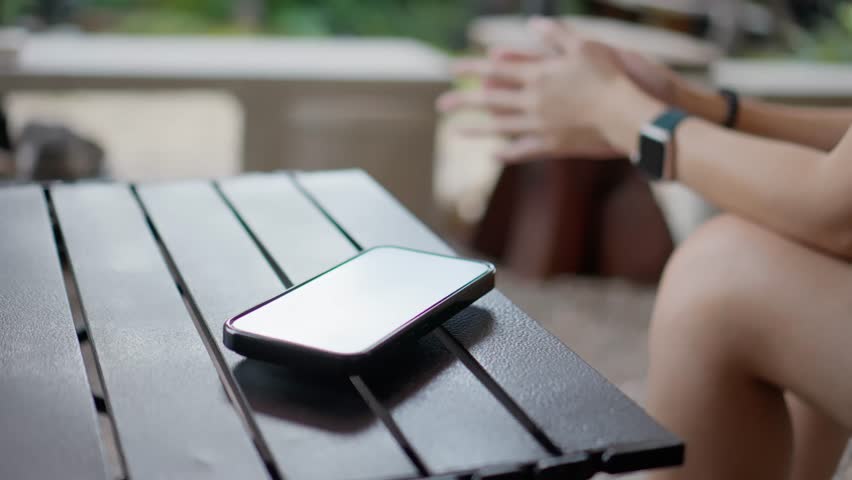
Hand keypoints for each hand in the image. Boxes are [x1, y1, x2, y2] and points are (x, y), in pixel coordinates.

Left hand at [438, 18, 636, 162]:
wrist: (626, 113)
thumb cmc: (610, 76)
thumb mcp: (585, 45)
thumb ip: (556, 35)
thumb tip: (534, 24)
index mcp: (538, 75)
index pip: (497, 69)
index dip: (473, 68)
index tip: (451, 68)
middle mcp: (533, 101)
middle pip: (491, 99)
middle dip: (463, 100)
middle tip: (441, 103)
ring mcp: (540, 125)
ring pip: (501, 127)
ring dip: (477, 129)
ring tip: (456, 131)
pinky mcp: (553, 145)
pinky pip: (524, 149)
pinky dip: (507, 152)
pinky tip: (493, 154)